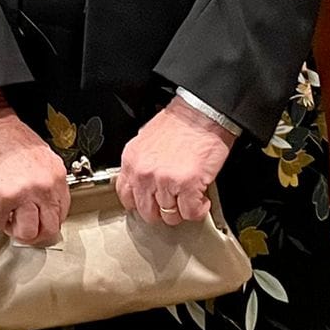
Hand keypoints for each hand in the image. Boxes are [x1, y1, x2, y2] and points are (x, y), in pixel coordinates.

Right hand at [0, 89, 69, 245]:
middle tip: (22, 227)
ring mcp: (23, 193)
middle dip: (34, 234)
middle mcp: (44, 185)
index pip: (62, 213)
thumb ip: (45, 182)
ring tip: (7, 218)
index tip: (36, 220)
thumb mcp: (40, 156)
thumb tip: (41, 206)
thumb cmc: (6, 134)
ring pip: (28, 233)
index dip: (46, 220)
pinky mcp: (1, 197)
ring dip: (14, 230)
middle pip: (49, 229)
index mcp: (56, 174)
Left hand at [117, 94, 236, 226]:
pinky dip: (199, 210)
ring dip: (182, 210)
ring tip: (189, 197)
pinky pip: (191, 213)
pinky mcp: (187, 186)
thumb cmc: (180, 123)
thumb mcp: (146, 139)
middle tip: (174, 201)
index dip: (141, 203)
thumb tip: (144, 183)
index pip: (126, 197)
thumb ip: (141, 163)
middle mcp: (144, 174)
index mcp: (132, 161)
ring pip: (170, 216)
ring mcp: (165, 181)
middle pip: (147, 212)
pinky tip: (201, 200)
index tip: (150, 203)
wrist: (202, 114)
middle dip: (162, 210)